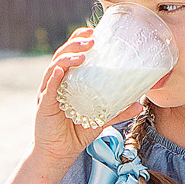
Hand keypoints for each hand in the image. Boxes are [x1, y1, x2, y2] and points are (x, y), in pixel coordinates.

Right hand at [35, 28, 145, 163]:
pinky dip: (53, 79)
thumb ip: (118, 110)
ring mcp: (48, 93)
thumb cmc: (77, 132)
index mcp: (68, 80)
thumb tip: (140, 104)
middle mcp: (56, 83)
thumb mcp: (101, 119)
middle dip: (75, 44)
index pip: (71, 54)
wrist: (59, 153)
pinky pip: (48, 89)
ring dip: (67, 58)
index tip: (93, 31)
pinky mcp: (44, 106)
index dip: (79, 40)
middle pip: (62, 55)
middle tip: (91, 39)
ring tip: (82, 55)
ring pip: (54, 68)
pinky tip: (59, 71)